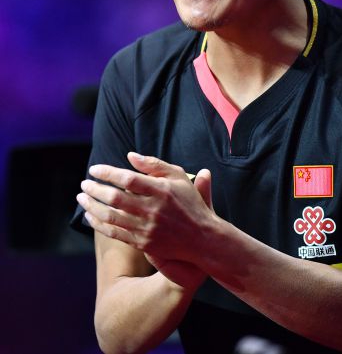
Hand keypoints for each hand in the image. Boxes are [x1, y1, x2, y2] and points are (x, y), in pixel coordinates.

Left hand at [77, 153, 214, 283]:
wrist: (201, 238)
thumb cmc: (190, 202)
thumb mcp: (178, 176)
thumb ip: (154, 165)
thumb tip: (130, 156)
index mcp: (161, 190)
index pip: (128, 179)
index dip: (108, 173)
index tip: (94, 169)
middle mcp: (152, 209)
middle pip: (115, 198)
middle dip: (95, 189)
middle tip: (84, 183)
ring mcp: (147, 228)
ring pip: (111, 217)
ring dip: (92, 206)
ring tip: (82, 198)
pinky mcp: (143, 243)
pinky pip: (115, 233)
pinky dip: (99, 224)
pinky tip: (90, 216)